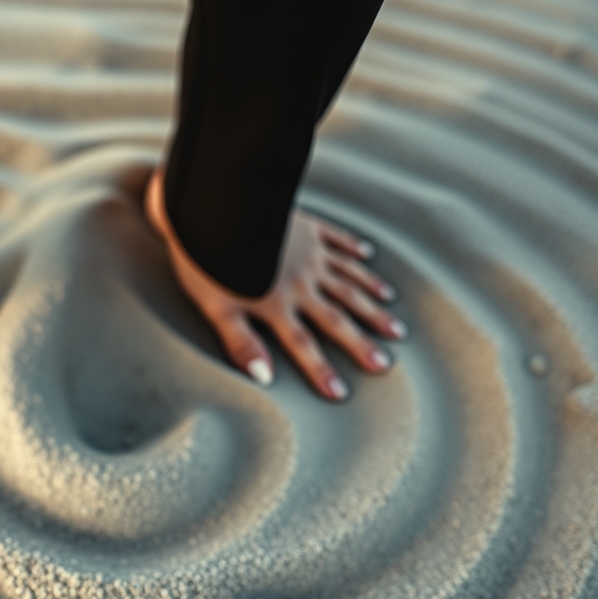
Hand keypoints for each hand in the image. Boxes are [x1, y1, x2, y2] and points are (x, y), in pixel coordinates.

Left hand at [146, 169, 405, 400]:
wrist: (213, 205)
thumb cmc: (205, 259)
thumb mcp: (215, 307)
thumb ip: (241, 342)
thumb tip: (265, 378)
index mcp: (277, 304)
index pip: (303, 345)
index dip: (320, 370)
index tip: (341, 392)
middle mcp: (301, 282)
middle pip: (338, 317)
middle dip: (362, 341)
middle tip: (385, 362)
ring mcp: (309, 253)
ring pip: (348, 281)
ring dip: (371, 301)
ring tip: (392, 318)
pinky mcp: (307, 227)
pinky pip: (338, 240)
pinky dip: (355, 248)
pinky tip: (368, 255)